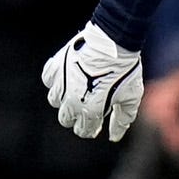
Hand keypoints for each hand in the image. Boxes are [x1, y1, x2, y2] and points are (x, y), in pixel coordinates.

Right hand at [43, 20, 143, 141]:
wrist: (113, 42)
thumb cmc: (125, 71)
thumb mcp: (131, 99)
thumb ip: (121, 121)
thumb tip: (113, 136)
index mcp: (91, 110)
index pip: (83, 130)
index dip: (91, 128)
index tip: (97, 121)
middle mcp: (72, 99)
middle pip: (65, 118)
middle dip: (76, 116)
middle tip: (87, 106)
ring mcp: (62, 82)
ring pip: (54, 100)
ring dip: (64, 99)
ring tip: (77, 90)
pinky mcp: (56, 66)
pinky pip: (48, 79)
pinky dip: (55, 80)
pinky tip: (67, 76)